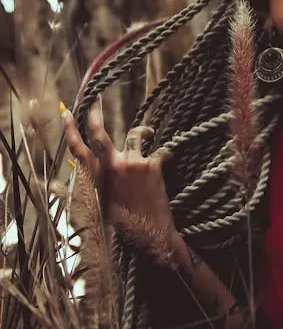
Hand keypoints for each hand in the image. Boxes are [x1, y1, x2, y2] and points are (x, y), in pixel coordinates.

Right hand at [61, 100, 177, 266]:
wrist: (150, 234)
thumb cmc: (127, 222)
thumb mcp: (104, 202)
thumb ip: (101, 181)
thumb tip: (95, 168)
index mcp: (97, 177)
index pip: (78, 149)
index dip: (70, 129)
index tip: (67, 111)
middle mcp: (111, 167)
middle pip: (99, 133)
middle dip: (96, 110)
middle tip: (96, 94)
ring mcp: (131, 164)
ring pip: (136, 135)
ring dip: (144, 132)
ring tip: (149, 133)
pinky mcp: (151, 165)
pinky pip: (161, 151)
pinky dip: (165, 156)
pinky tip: (168, 163)